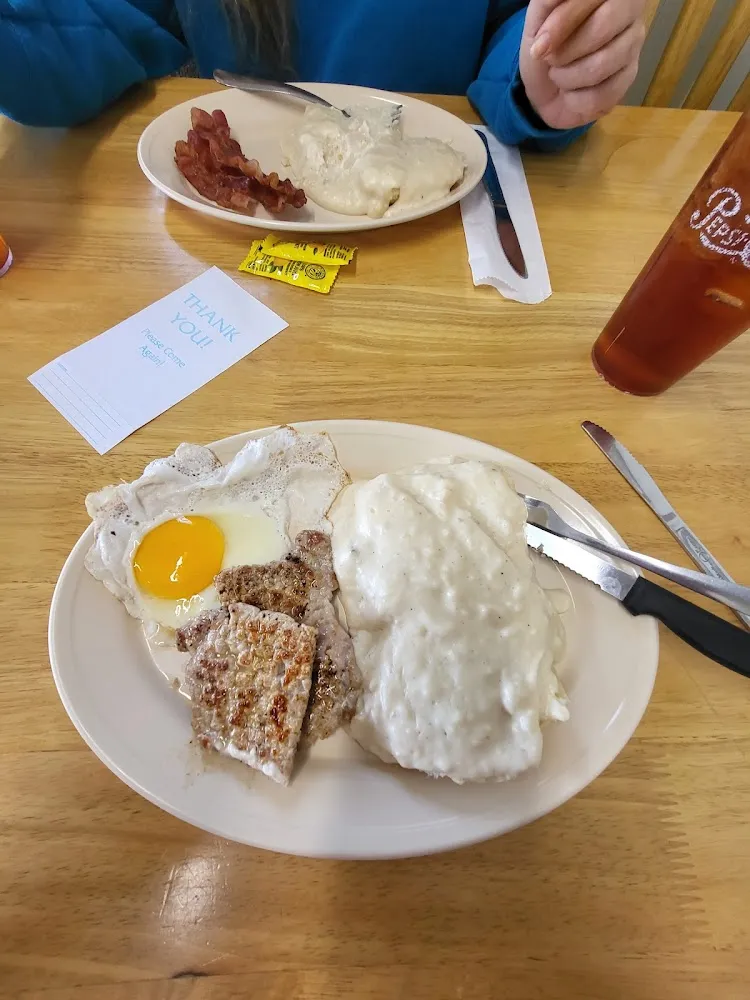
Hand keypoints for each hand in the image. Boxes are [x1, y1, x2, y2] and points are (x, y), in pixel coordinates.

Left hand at [519, 0, 645, 129]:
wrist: (547, 84)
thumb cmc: (546, 42)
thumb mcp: (539, 17)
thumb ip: (548, 2)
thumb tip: (555, 6)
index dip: (563, 22)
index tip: (540, 44)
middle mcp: (629, 9)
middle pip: (601, 29)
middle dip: (565, 52)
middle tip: (549, 59)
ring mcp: (633, 43)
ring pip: (600, 65)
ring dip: (566, 78)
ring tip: (558, 74)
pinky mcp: (630, 76)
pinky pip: (600, 95)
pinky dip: (574, 100)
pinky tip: (572, 91)